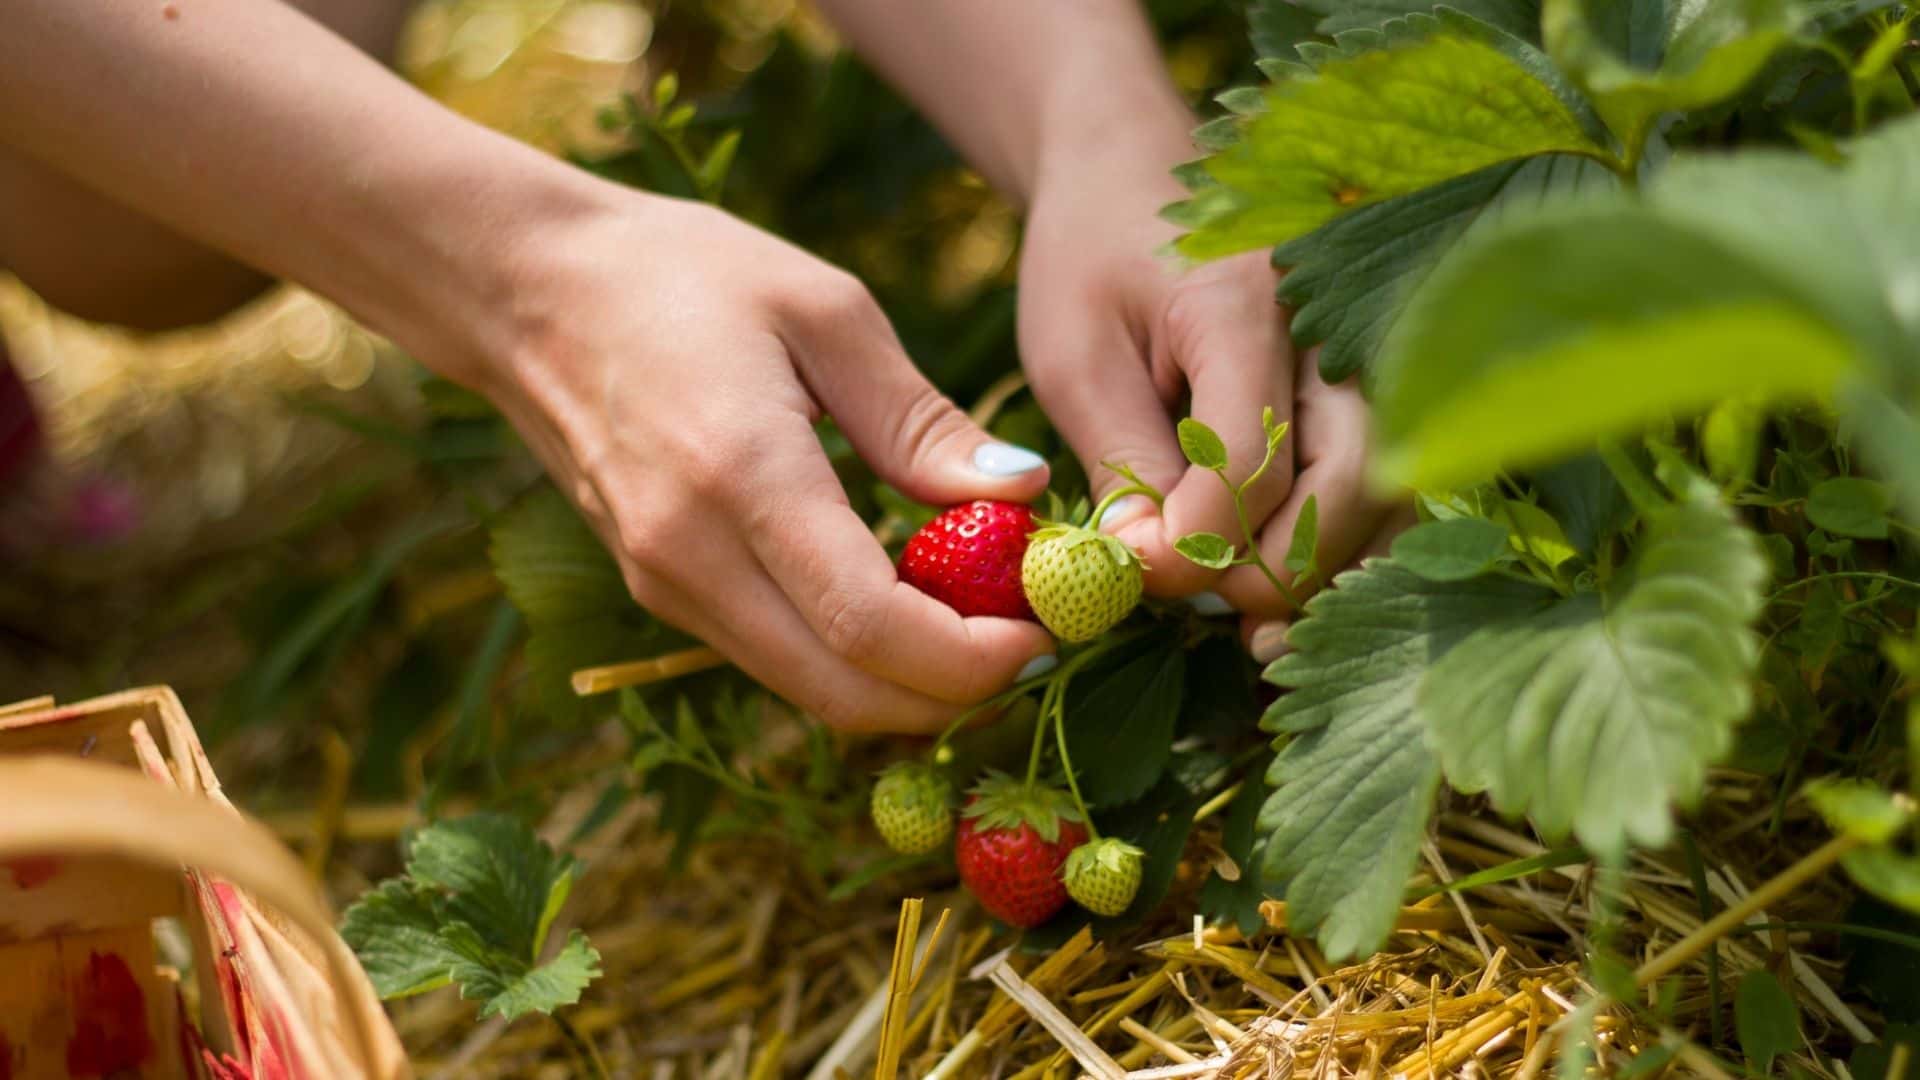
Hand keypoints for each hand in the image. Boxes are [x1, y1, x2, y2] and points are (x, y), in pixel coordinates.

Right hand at [462, 188, 1057, 731]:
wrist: (524, 288)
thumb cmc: (681, 274)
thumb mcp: (823, 311)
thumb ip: (920, 420)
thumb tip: (1021, 494)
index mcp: (742, 478)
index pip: (870, 626)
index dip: (972, 658)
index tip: (1047, 632)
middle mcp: (691, 558)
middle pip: (845, 694)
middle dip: (955, 693)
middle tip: (1033, 639)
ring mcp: (666, 586)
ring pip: (811, 692)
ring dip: (908, 683)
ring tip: (985, 619)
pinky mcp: (659, 592)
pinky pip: (776, 658)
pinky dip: (853, 657)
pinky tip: (907, 600)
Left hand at [1017, 118, 1398, 659]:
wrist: (1132, 178)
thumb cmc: (1091, 260)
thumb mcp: (1075, 357)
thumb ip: (1121, 463)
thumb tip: (1151, 572)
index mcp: (1243, 302)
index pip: (1252, 454)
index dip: (1199, 538)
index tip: (1136, 573)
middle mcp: (1332, 327)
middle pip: (1351, 479)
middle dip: (1277, 567)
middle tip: (1205, 609)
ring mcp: (1365, 356)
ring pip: (1385, 493)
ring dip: (1320, 573)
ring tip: (1250, 630)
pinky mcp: (1368, 390)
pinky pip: (1379, 488)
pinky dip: (1337, 551)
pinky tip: (1278, 595)